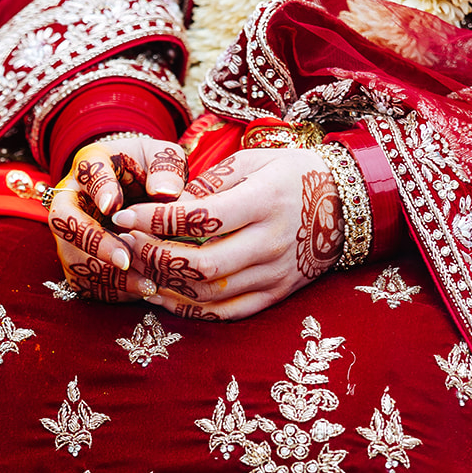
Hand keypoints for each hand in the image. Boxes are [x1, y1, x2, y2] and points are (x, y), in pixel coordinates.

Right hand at [47, 133, 187, 301]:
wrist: (137, 189)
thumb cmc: (149, 170)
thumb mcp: (162, 158)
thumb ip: (166, 168)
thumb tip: (165, 192)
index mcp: (92, 164)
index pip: (88, 173)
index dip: (98, 190)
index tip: (113, 205)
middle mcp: (70, 198)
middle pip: (64, 221)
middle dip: (94, 243)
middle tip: (125, 259)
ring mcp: (68, 232)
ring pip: (73, 258)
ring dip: (107, 275)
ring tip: (147, 283)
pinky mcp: (76, 258)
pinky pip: (84, 281)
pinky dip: (112, 291)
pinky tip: (143, 290)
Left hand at [109, 148, 340, 319]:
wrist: (348, 201)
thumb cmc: (292, 173)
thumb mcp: (253, 161)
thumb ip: (209, 184)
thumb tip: (165, 208)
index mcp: (265, 202)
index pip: (199, 219)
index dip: (153, 220)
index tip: (123, 215)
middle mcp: (272, 242)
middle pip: (200, 263)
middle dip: (153, 256)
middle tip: (125, 243)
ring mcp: (276, 273)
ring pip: (209, 292)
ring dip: (164, 284)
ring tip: (137, 267)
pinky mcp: (277, 294)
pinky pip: (227, 312)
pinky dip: (190, 308)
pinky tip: (163, 294)